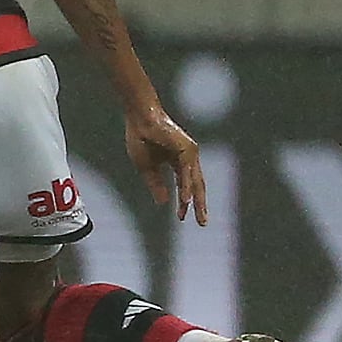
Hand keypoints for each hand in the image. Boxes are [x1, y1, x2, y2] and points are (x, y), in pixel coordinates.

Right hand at [126, 106, 207, 224]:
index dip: (184, 202)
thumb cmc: (140, 138)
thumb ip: (156, 184)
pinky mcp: (187, 149)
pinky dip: (187, 187)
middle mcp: (188, 158)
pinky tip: (186, 199)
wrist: (139, 118)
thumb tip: (164, 202)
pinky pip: (188, 172)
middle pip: (197, 186)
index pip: (185, 186)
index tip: (182, 218)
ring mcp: (190, 153)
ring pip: (194, 180)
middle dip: (199, 205)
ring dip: (195, 199)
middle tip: (202, 223)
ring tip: (195, 215)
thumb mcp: (146, 167)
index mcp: (178, 162)